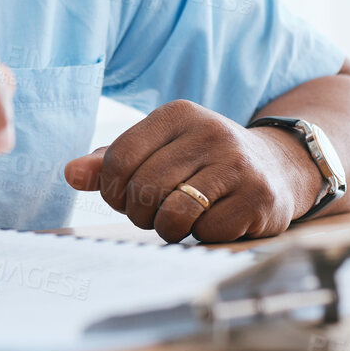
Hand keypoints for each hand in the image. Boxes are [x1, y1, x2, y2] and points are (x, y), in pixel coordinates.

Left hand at [62, 100, 322, 242]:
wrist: (280, 167)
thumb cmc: (205, 162)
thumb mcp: (162, 149)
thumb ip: (113, 161)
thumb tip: (70, 173)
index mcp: (178, 114)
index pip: (118, 159)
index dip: (112, 191)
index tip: (125, 198)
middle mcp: (209, 131)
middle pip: (143, 190)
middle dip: (141, 213)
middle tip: (157, 212)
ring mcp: (237, 163)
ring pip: (172, 215)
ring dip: (169, 229)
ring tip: (182, 219)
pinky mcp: (259, 197)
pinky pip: (207, 232)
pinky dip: (204, 236)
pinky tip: (217, 220)